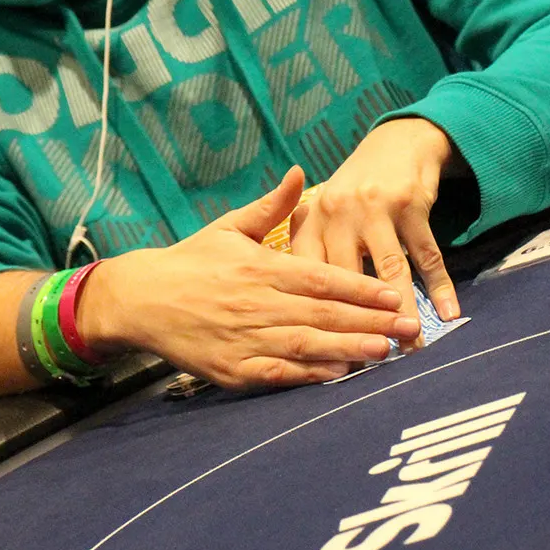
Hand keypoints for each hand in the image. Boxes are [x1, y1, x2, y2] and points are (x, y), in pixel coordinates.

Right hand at [78, 167, 419, 386]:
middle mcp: (256, 303)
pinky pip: (277, 375)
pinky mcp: (231, 369)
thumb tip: (301, 172)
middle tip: (408, 328)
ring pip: (305, 346)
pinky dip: (308, 376)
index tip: (394, 294)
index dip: (359, 288)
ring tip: (385, 351)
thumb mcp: (230, 226)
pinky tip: (338, 376)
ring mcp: (244, 339)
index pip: (320, 278)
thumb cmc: (191, 261)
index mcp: (260, 267)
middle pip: (322, 314)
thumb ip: (272, 206)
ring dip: (348, 349)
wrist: (141, 300)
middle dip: (368, 322)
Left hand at [290, 119, 458, 338]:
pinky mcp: (411, 204)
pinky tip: (449, 314)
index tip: (326, 354)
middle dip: (359, 322)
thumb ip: (310, 252)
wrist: (397, 143)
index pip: (309, 275)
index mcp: (312, 219)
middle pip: (348, 279)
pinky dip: (440, 286)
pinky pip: (427, 254)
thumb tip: (303, 311)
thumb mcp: (324, 213)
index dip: (317, 315)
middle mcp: (339, 213)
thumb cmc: (354, 190)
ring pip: (390, 270)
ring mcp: (376, 208)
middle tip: (370, 360)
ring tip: (412, 346)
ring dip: (403, 311)